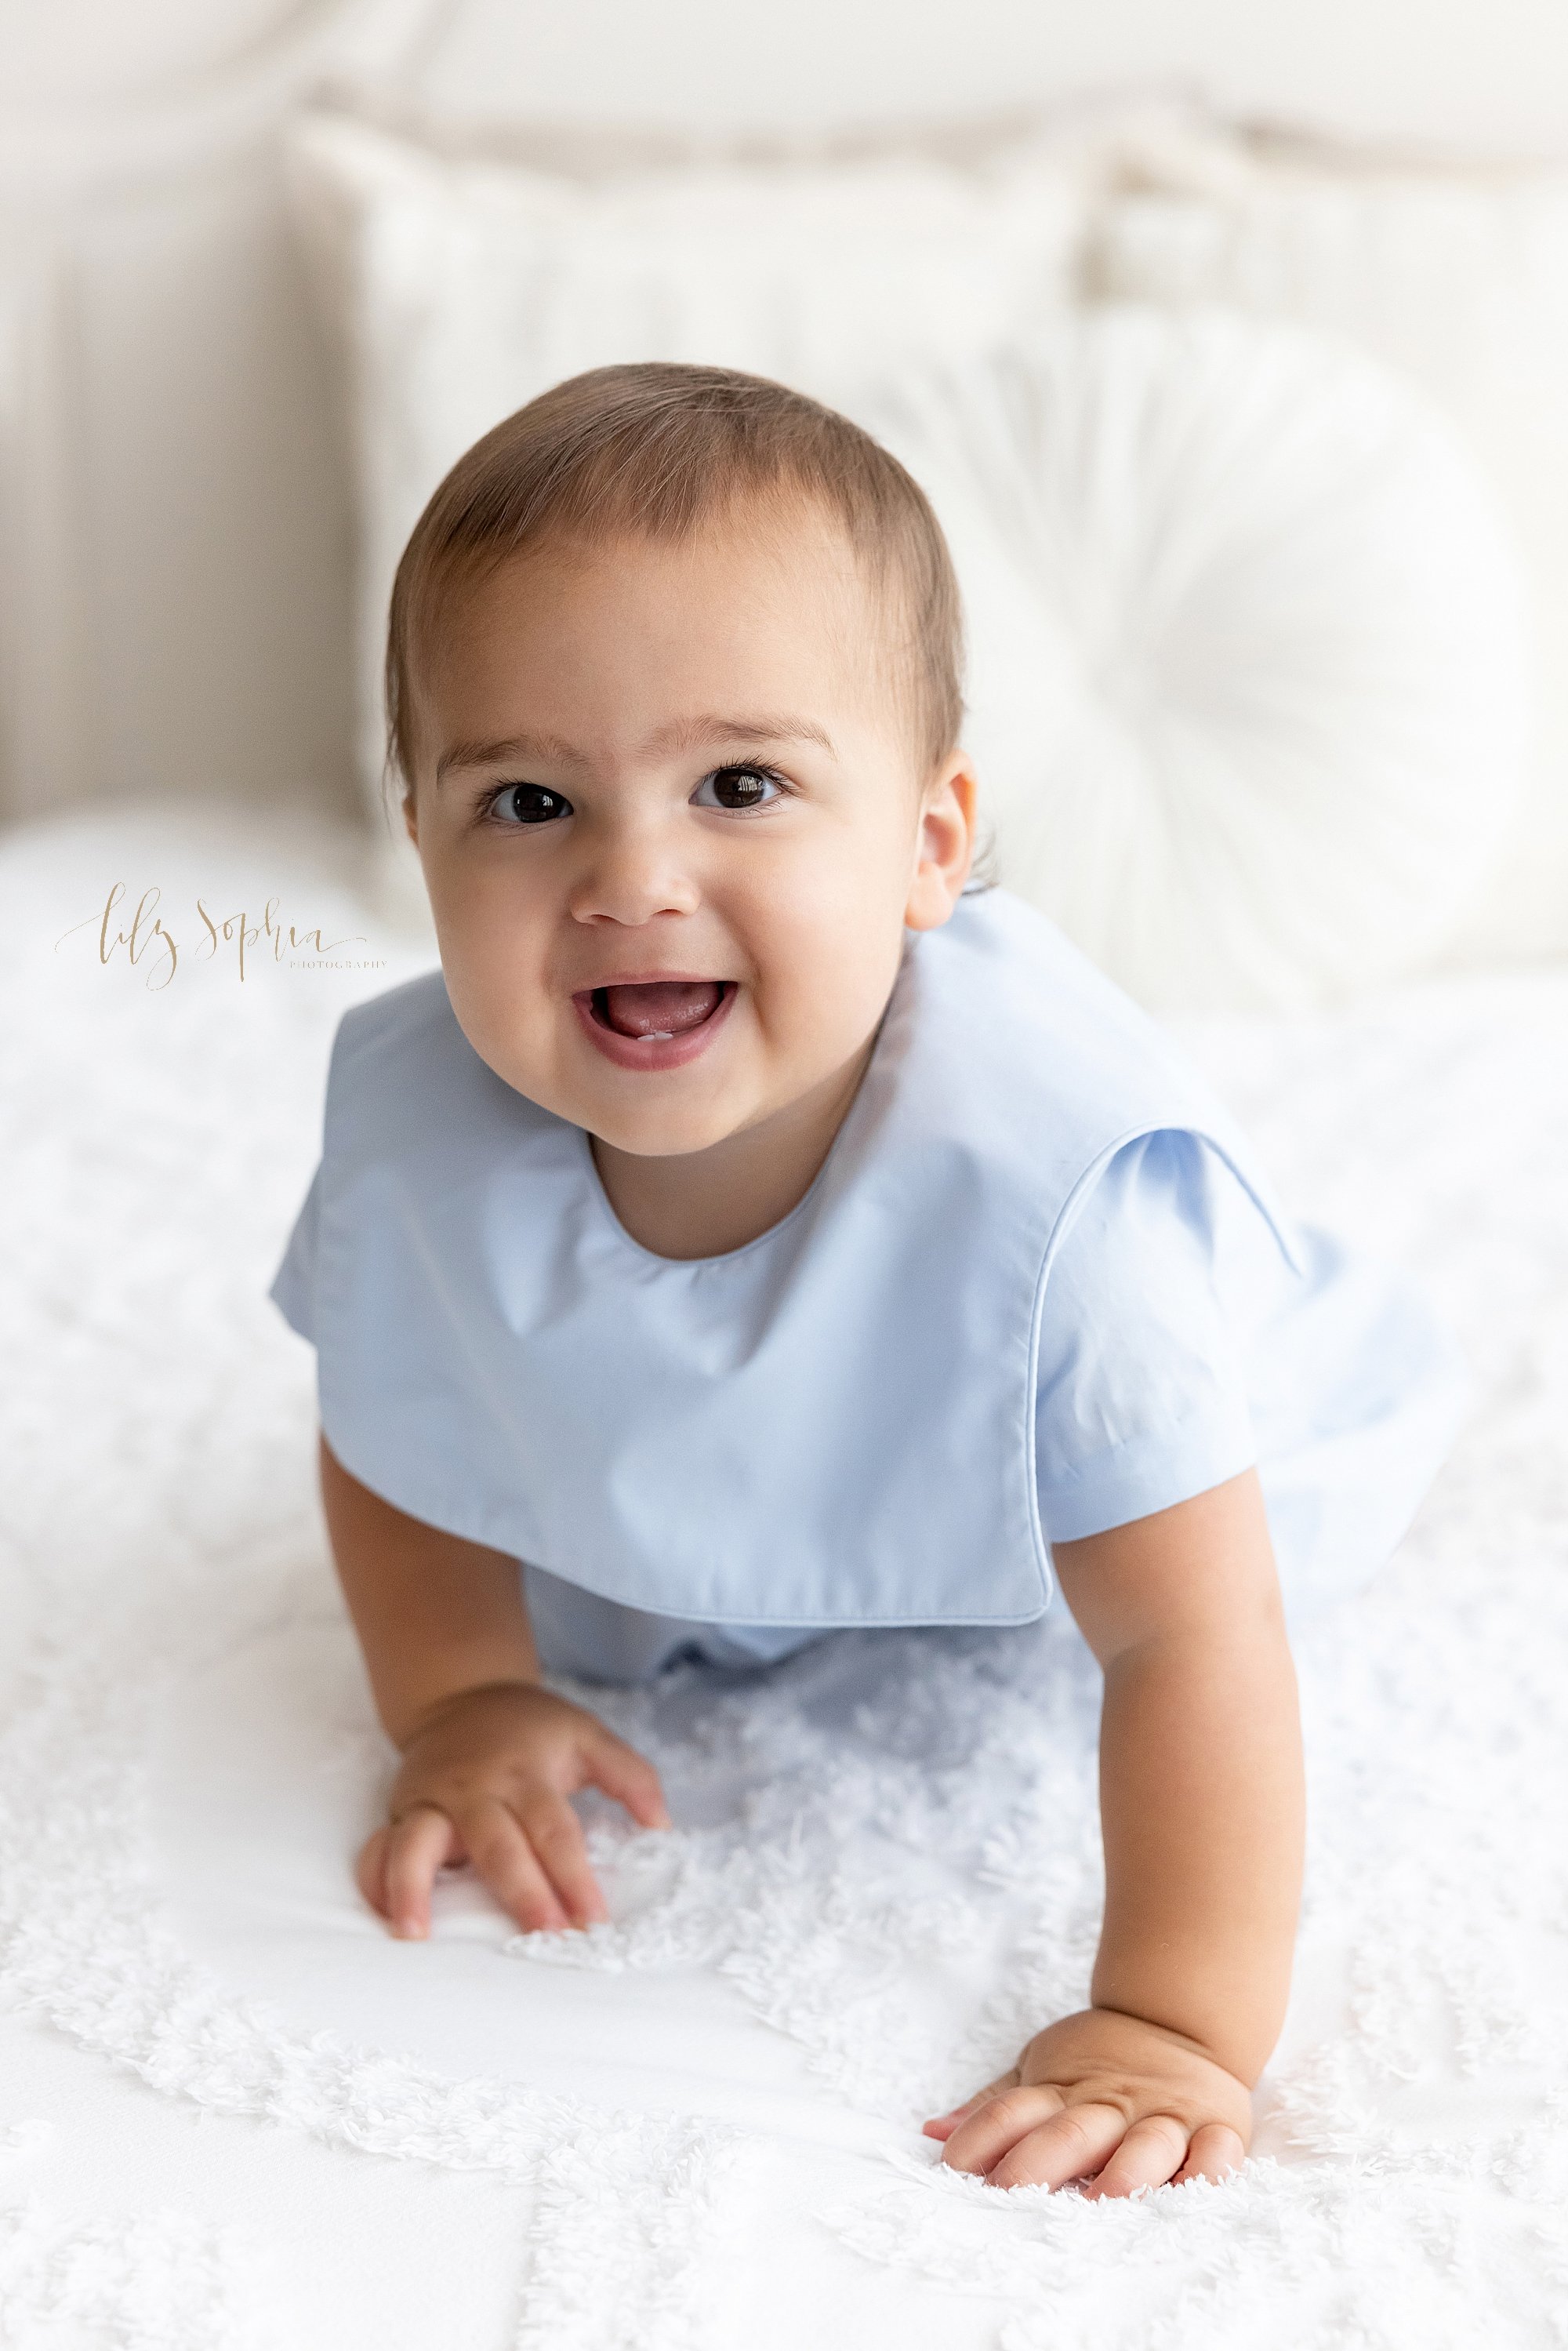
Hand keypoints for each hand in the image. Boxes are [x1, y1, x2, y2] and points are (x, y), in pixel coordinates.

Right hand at [355, 1680, 669, 1940]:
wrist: (461, 1695)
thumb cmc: (530, 1729)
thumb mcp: (587, 1735)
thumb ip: (630, 1776)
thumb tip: (662, 1825)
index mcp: (525, 1773)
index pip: (554, 1830)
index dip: (574, 1875)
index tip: (593, 1919)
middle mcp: (475, 1790)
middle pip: (497, 1845)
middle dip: (521, 1892)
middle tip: (544, 1935)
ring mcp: (431, 1802)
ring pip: (419, 1845)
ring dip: (416, 1888)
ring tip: (417, 1934)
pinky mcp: (401, 1813)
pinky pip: (379, 1849)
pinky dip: (376, 1882)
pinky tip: (385, 1916)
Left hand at [922, 2008, 1250, 2195]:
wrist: (1181, 2013)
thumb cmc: (1101, 2057)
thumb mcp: (1042, 2066)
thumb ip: (994, 2105)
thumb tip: (931, 2131)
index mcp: (1064, 2089)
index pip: (1013, 2110)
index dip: (981, 2137)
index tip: (952, 2171)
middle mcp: (1112, 2103)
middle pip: (1071, 2133)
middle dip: (1039, 2164)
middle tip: (1010, 2196)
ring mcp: (1165, 2114)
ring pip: (1146, 2146)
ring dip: (1124, 2174)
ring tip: (1101, 2203)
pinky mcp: (1216, 2126)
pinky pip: (1217, 2152)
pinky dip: (1209, 2173)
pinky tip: (1193, 2195)